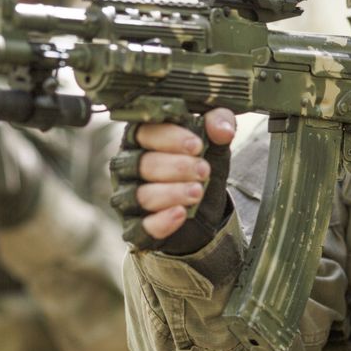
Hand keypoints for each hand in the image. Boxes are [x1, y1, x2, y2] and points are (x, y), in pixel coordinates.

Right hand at [109, 107, 235, 254]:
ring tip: (197, 192)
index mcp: (143, 139)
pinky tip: (181, 214)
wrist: (205, 209)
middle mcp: (128, 166)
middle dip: (177, 167)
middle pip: (143, 164)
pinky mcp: (134, 226)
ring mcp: (128, 197)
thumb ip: (218, 124)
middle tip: (203, 171)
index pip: (145, 132)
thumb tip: (223, 129)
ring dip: (171, 193)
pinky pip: (141, 226)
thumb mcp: (214, 142)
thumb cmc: (199, 167)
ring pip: (142, 195)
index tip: (197, 146)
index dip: (170, 138)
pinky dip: (161, 221)